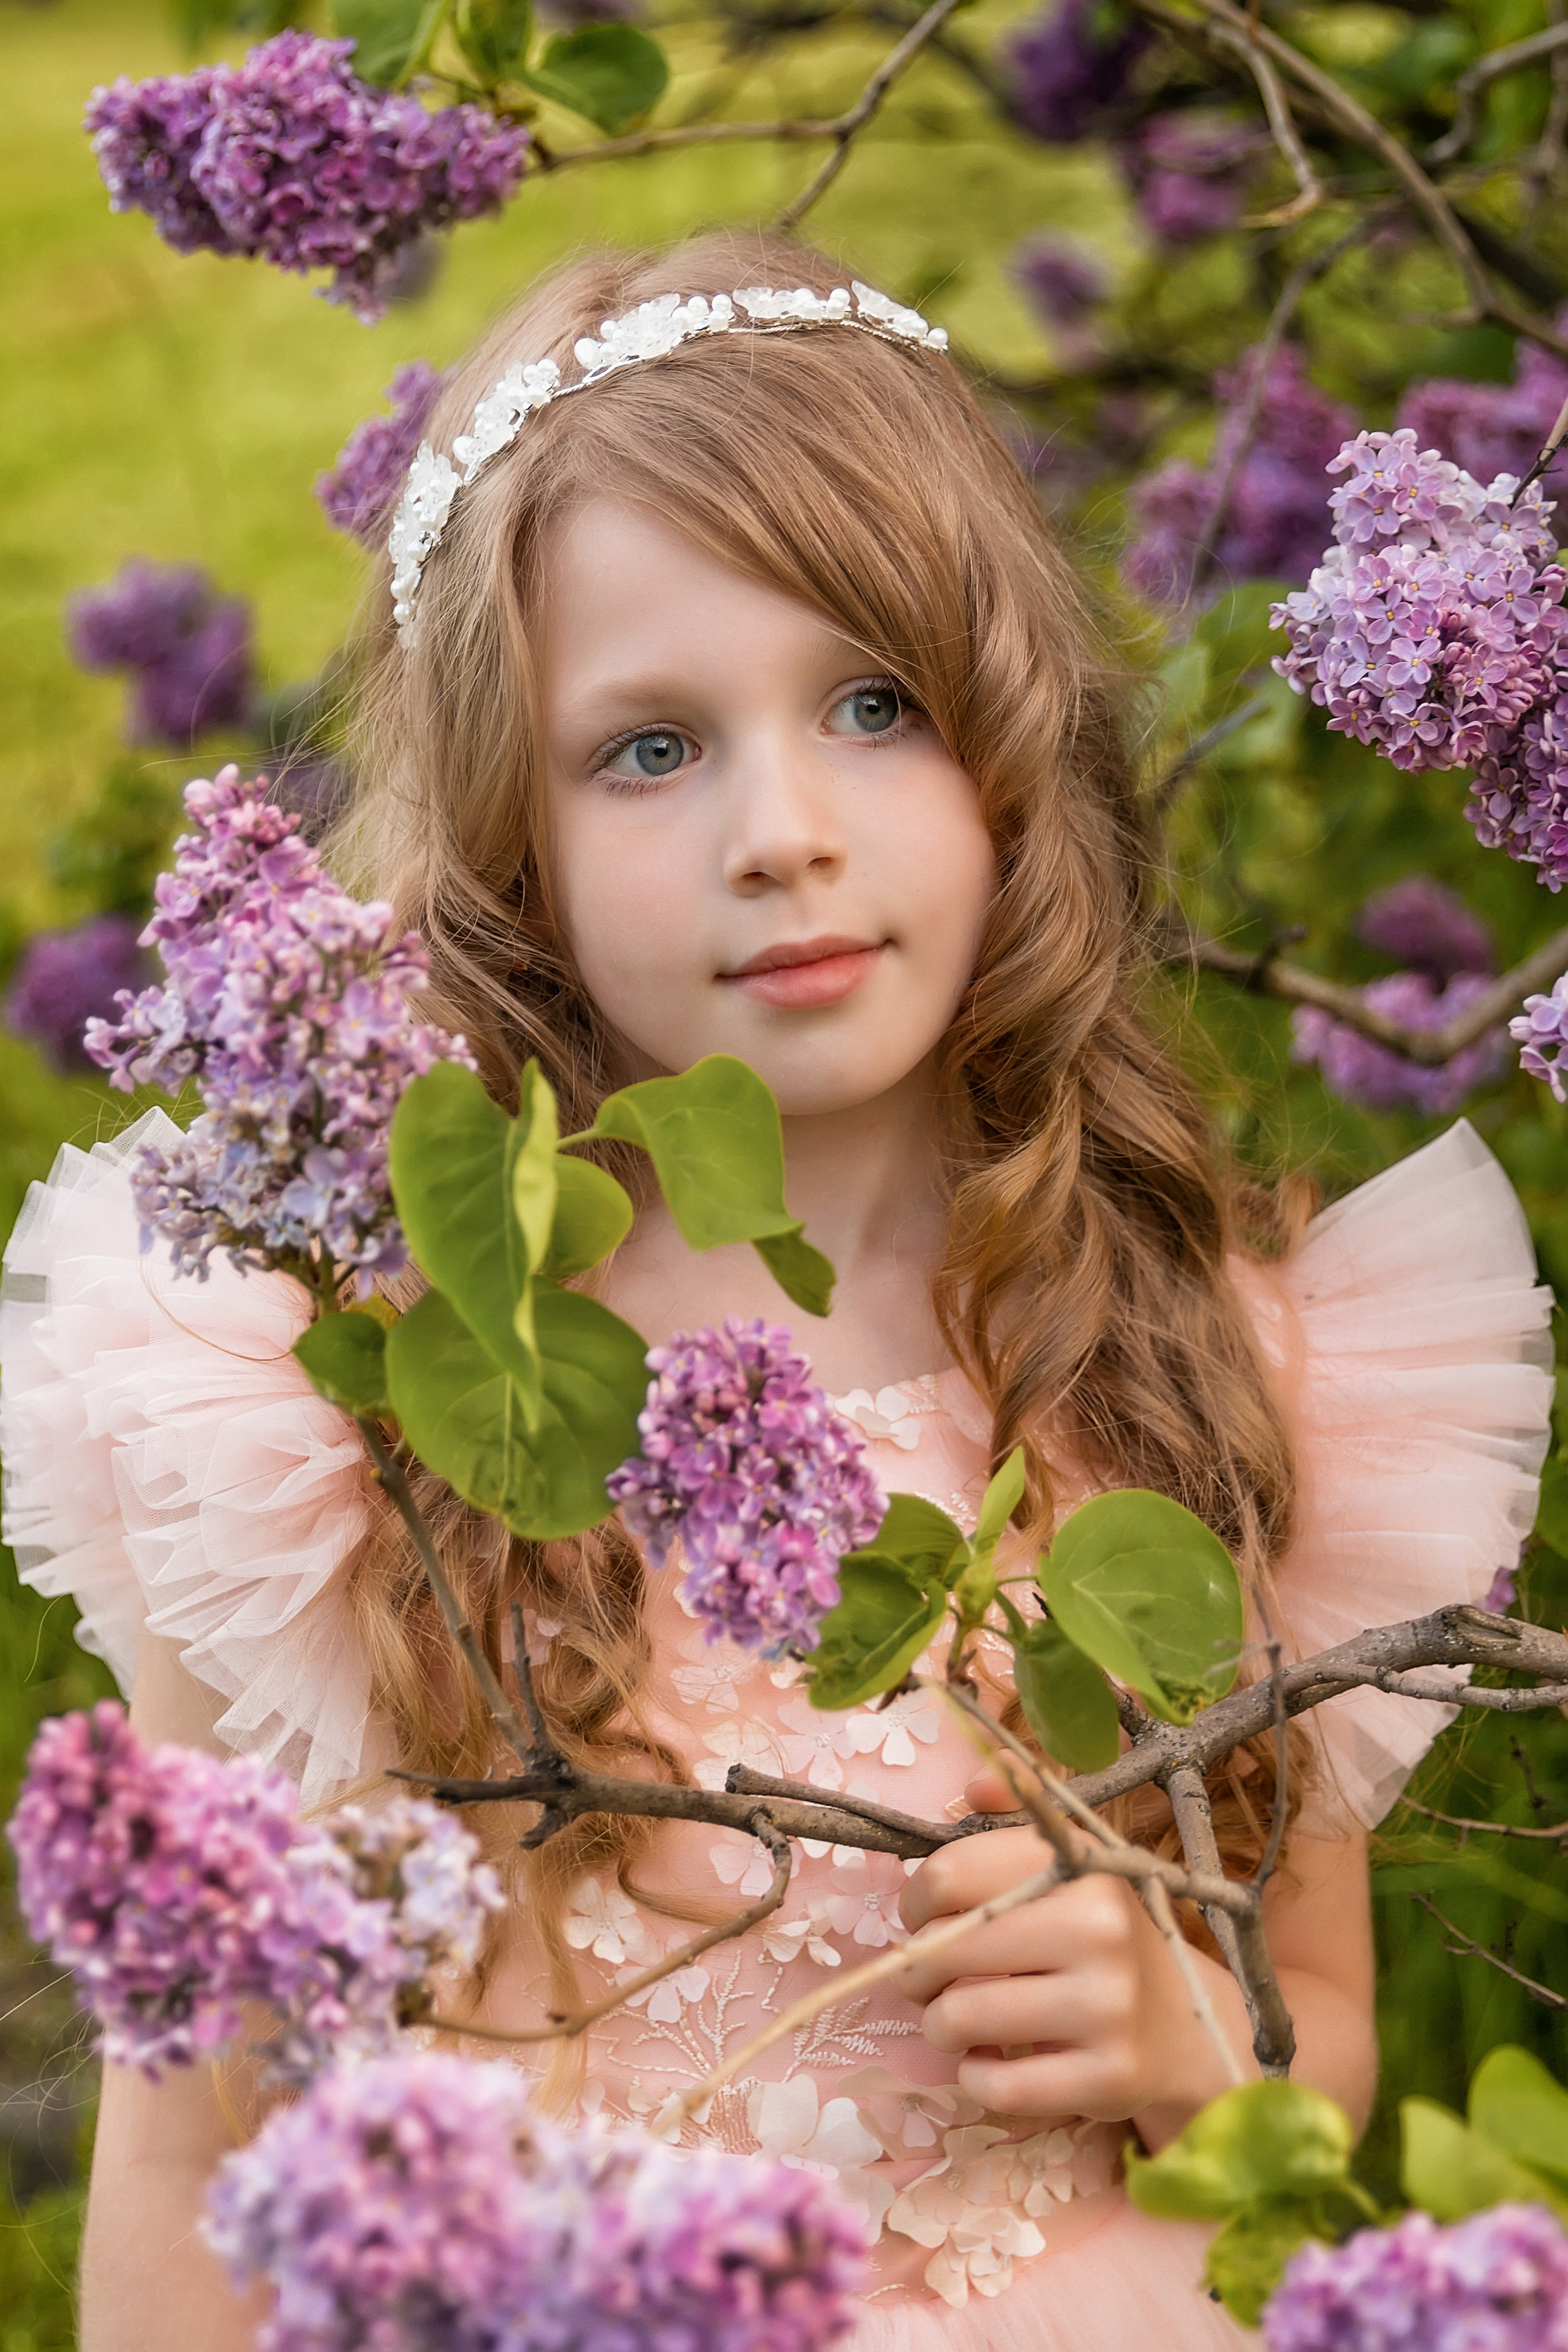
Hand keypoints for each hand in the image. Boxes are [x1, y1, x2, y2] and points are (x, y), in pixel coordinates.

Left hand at [895, 1769, 1238, 2131]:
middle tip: (926, 1979)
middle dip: (915, 1969)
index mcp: (1083, 1869)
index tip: (923, 1918)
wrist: (1187, 2027)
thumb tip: (978, 1779)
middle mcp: (1100, 1931)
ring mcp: (1108, 2009)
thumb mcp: (1074, 1864)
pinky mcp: (1108, 2080)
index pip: (948, 1875)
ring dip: (940, 2024)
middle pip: (943, 1950)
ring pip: (959, 2019)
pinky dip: (974, 2078)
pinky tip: (991, 2061)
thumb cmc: (1105, 1937)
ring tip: (958, 2018)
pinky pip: (995, 2087)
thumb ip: (1018, 1815)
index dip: (916, 1902)